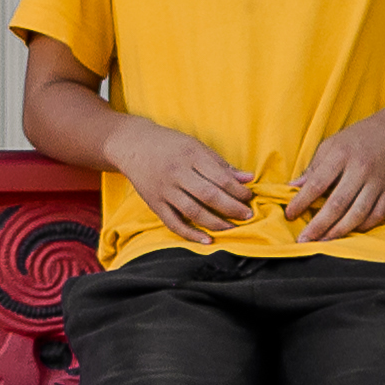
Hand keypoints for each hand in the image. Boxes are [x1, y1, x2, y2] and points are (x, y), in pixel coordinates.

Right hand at [109, 119, 253, 244]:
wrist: (134, 145)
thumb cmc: (171, 145)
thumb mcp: (197, 147)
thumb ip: (222, 165)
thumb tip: (248, 179)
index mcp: (191, 156)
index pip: (220, 177)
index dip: (238, 191)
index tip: (250, 197)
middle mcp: (177, 174)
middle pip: (208, 195)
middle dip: (232, 208)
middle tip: (248, 215)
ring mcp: (164, 190)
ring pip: (193, 211)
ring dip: (216, 223)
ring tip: (232, 227)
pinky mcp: (154, 203)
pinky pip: (173, 223)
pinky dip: (190, 234)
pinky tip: (207, 240)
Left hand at [286, 107, 384, 242]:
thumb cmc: (359, 138)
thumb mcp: (332, 144)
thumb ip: (314, 167)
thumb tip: (293, 186)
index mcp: (341, 155)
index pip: (317, 183)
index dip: (301, 201)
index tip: (289, 214)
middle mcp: (360, 169)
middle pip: (337, 203)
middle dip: (318, 225)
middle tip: (304, 240)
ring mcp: (378, 182)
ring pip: (358, 213)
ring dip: (339, 231)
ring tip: (323, 241)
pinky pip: (377, 215)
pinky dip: (363, 226)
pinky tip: (349, 231)